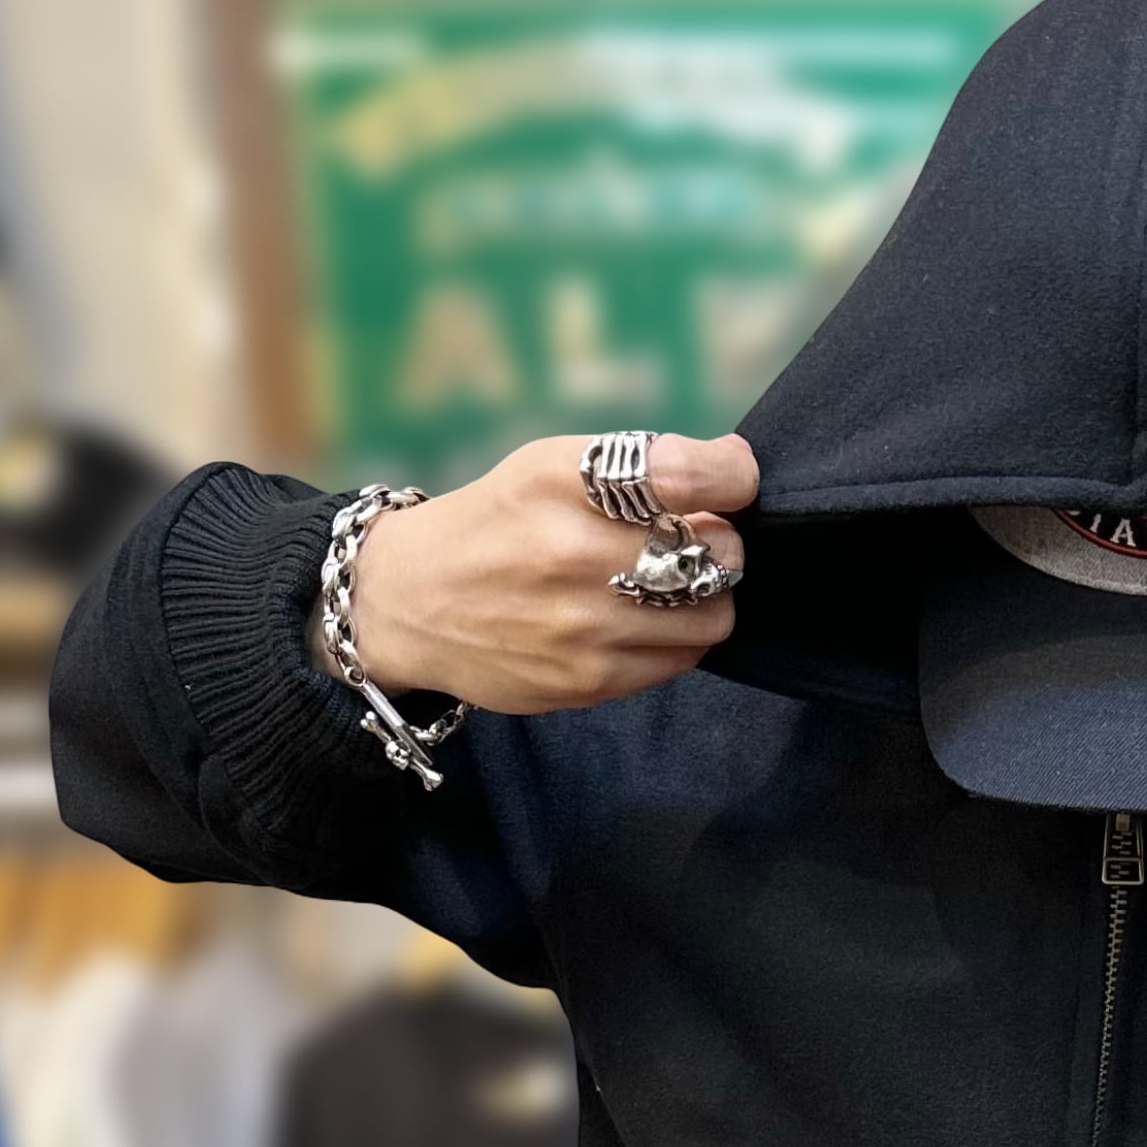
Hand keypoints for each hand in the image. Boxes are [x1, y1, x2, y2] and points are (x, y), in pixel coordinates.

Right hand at [341, 432, 756, 712]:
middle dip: (720, 545)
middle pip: (719, 554)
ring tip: (671, 587)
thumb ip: (643, 465)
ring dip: (707, 599)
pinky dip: (677, 638)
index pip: (689, 474)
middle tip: (692, 542)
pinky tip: (641, 621)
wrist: (408, 604)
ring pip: (713, 617)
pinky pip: (680, 661)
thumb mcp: (549, 466)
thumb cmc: (496, 524)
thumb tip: (738, 465)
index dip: (732, 478)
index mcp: (564, 480)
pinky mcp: (587, 681)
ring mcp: (583, 625)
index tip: (730, 482)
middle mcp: (573, 552)